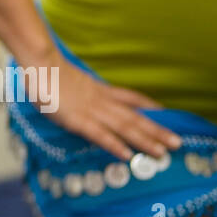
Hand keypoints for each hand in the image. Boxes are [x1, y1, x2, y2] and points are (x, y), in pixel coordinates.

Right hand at [38, 55, 181, 160]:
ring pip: (123, 126)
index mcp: (98, 89)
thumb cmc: (47, 70)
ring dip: (144, 140)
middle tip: (177, 143)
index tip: (166, 114)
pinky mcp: (77, 119)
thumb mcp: (69, 78)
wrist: (39, 61)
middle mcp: (100, 100)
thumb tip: (80, 93)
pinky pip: (99, 134)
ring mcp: (90, 110)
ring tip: (162, 152)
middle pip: (133, 116)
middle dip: (156, 130)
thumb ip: (79, 88)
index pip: (130, 98)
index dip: (148, 107)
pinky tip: (127, 155)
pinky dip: (114, 144)